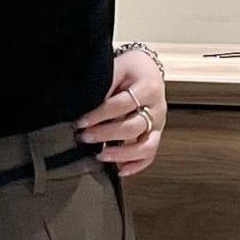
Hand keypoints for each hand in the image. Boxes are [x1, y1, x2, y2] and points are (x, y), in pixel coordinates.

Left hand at [75, 52, 165, 176]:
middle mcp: (158, 108)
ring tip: (100, 157)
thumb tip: (82, 107)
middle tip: (84, 138)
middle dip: (106, 134)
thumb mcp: (116, 68)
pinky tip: (119, 170)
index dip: (99, 115)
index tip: (80, 123)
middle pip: (133, 127)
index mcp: (147, 87)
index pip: (121, 105)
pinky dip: (136, 165)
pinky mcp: (156, 134)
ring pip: (146, 146)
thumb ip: (105, 86)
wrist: (147, 68)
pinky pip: (150, 155)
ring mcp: (159, 123)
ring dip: (122, 154)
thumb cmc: (128, 69)